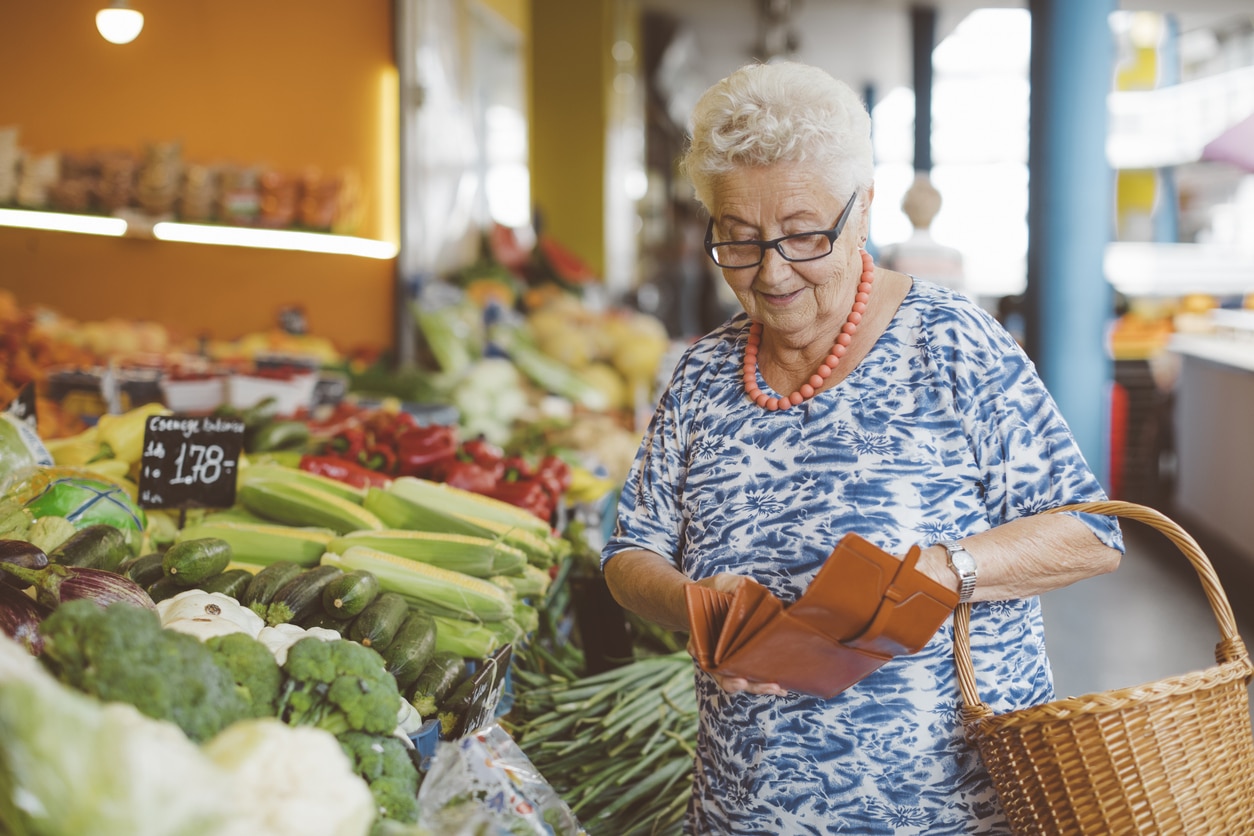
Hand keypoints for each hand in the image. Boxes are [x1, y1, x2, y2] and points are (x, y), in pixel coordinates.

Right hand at [685, 573, 788, 696]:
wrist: (713, 595)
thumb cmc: (714, 591)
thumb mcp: (721, 583)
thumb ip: (732, 586)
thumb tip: (753, 587)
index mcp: (705, 644)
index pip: (713, 667)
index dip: (727, 677)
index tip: (740, 680)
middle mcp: (717, 657)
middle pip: (732, 680)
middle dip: (752, 686)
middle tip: (771, 686)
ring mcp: (732, 658)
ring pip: (745, 680)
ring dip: (762, 686)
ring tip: (780, 688)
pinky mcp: (747, 655)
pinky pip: (755, 672)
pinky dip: (767, 679)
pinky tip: (784, 684)